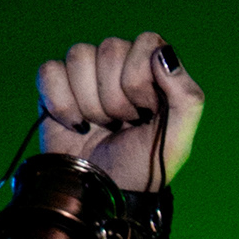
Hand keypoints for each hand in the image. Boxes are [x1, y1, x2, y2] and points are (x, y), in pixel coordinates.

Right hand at [36, 32, 205, 193]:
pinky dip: (62, 105)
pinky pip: (50, 71)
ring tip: (100, 127)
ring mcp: (84, 75)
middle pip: (110, 49)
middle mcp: (118, 66)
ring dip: (90, 103)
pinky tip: (76, 125)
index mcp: (151, 72)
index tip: (145, 111)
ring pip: (78, 56)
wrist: (101, 196)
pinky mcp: (54, 86)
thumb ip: (188, 98)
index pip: (145, 43)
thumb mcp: (177, 142)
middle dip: (116, 97)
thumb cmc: (141, 169)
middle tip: (122, 124)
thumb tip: (162, 55)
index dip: (141, 78)